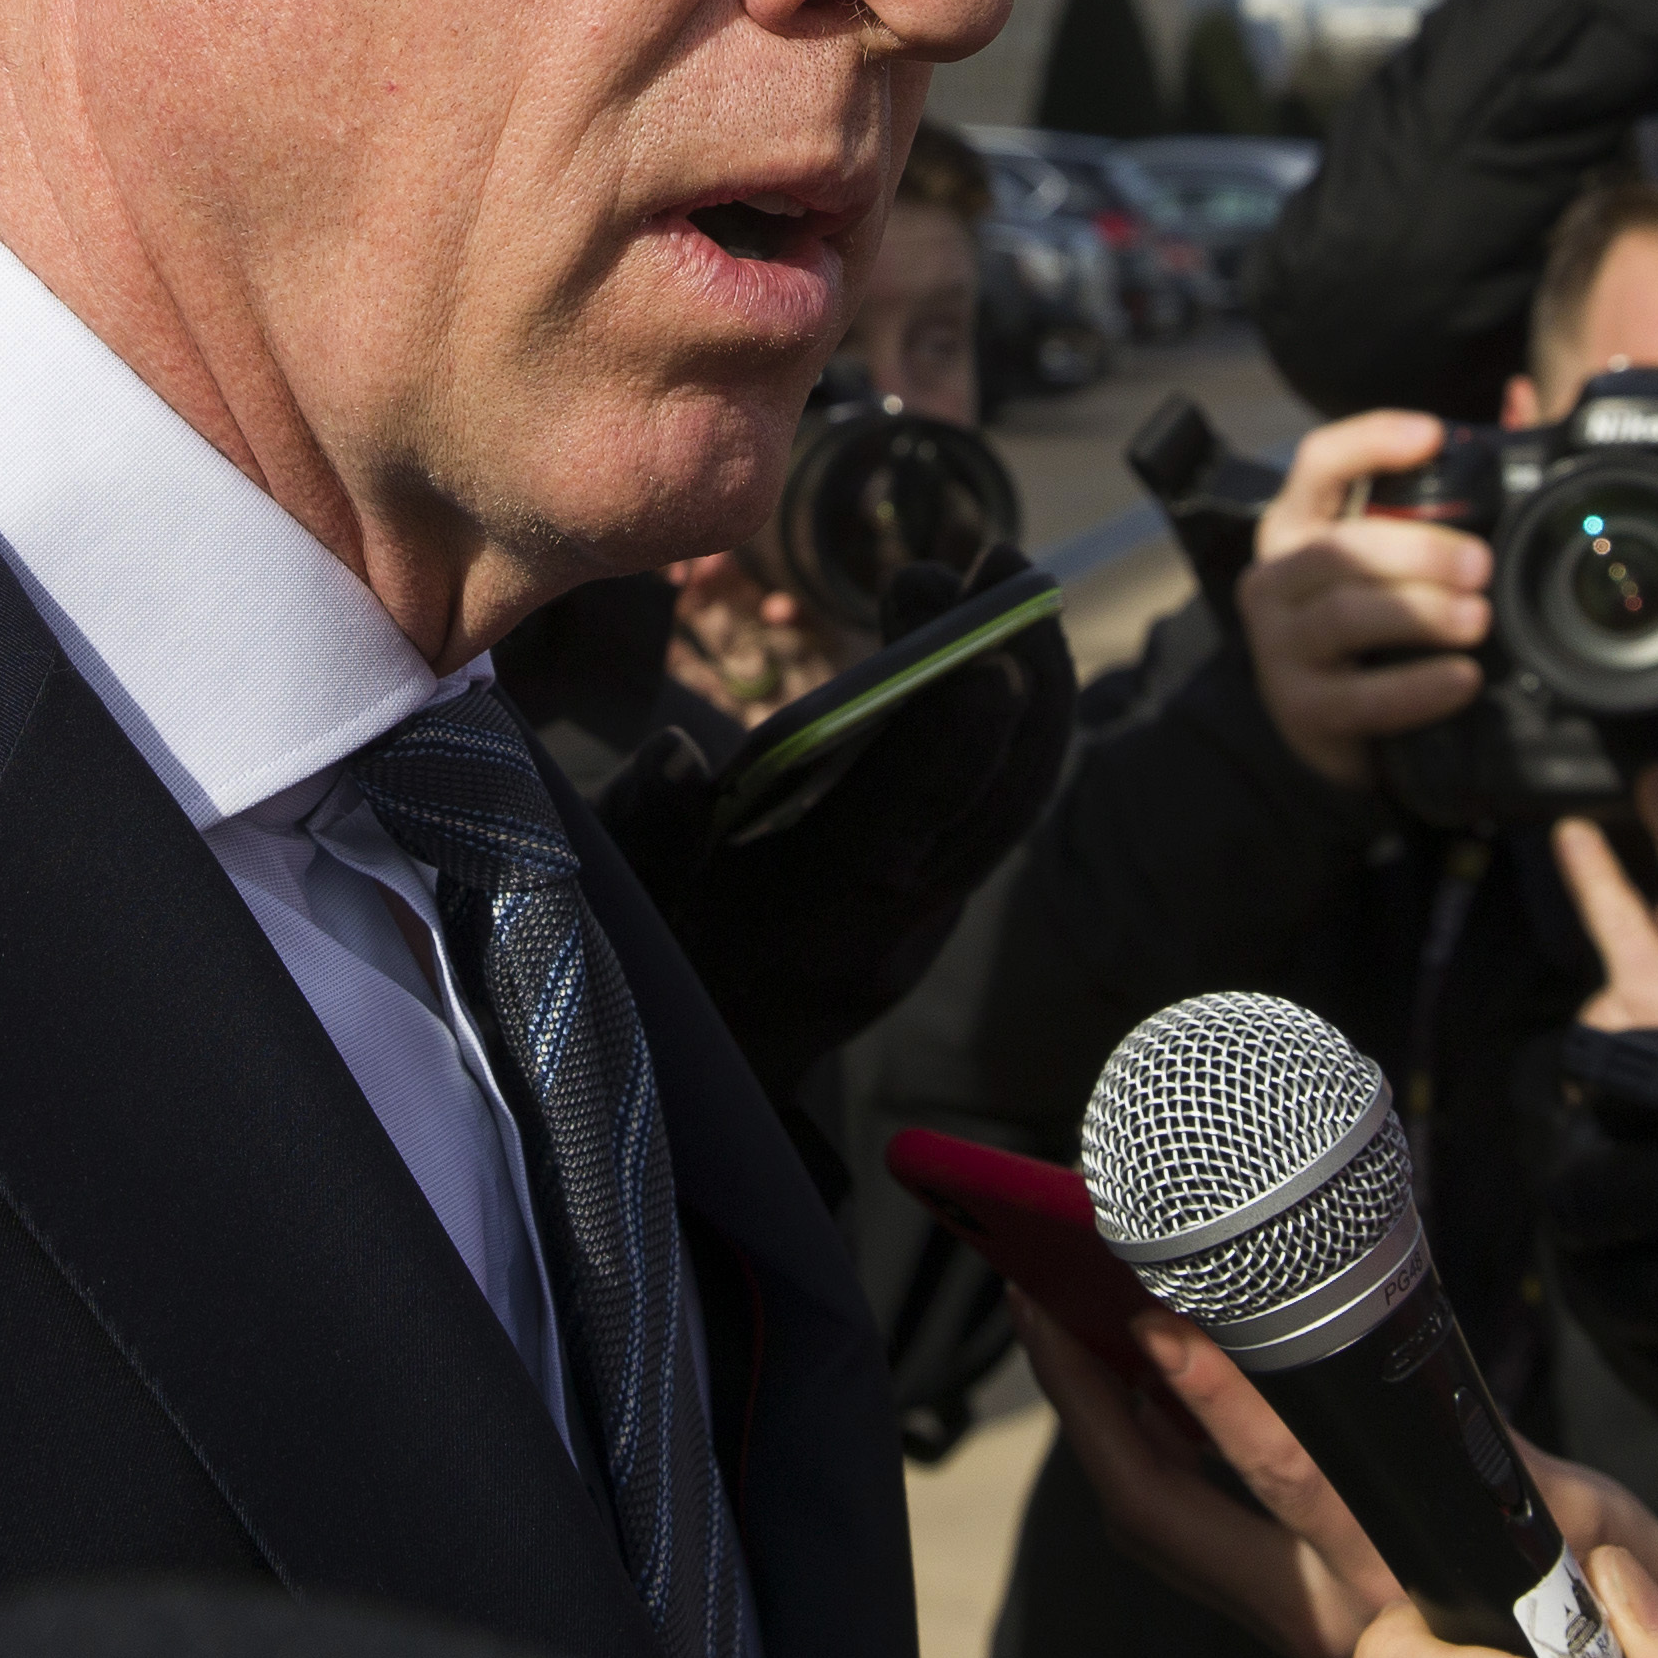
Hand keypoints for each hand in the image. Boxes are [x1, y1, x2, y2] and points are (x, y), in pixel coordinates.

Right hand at [595, 553, 1075, 1101]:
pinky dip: (1008, 726)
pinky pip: (996, 809)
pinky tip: (990, 650)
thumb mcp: (624, 908)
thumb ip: (650, 832)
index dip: (954, 731)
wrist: (716, 1094)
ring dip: (1032, 687)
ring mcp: (929, 917)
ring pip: (1014, 799)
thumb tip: (683, 751)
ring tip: (1013, 586)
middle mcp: (897, 922)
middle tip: (1005, 562)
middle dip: (1021, 671)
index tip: (979, 640)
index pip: (908, 820)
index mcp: (820, 921)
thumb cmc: (656, 980)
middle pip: (997, 796)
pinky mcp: (936, 903)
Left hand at [1014, 1294, 1657, 1657]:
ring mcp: (1283, 1613)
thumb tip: (1407, 1325)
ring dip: (1094, 1422)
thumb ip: (1490, 1429)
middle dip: (1086, 1406)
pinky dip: (1134, 1449)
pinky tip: (1122, 1376)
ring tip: (1057, 1317)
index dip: (1213, 1404)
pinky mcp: (1268, 1604)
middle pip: (1161, 1514)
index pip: (1288, 1482)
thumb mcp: (1579, 1507)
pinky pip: (1171, 1528)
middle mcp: (1321, 1610)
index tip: (1154, 1323)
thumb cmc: (1585, 1577)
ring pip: (1151, 1524)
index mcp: (1397, 1575)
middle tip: (1040, 1300)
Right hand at [1239, 411, 1491, 788]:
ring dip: (1419, 613)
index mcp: (1299, 525)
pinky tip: (1461, 680)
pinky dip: (1416, 688)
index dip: (1370, 442)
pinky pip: (1358, 695)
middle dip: (1417, 550)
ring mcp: (1279, 644)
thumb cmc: (1376, 623)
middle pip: (1337, 547)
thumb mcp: (1400, 554)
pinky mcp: (1300, 706)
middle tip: (1482, 565)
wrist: (1335, 725)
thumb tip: (1521, 402)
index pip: (1318, 463)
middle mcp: (1275, 577)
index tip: (1433, 436)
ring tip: (1478, 619)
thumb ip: (1459, 482)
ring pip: (1344, 614)